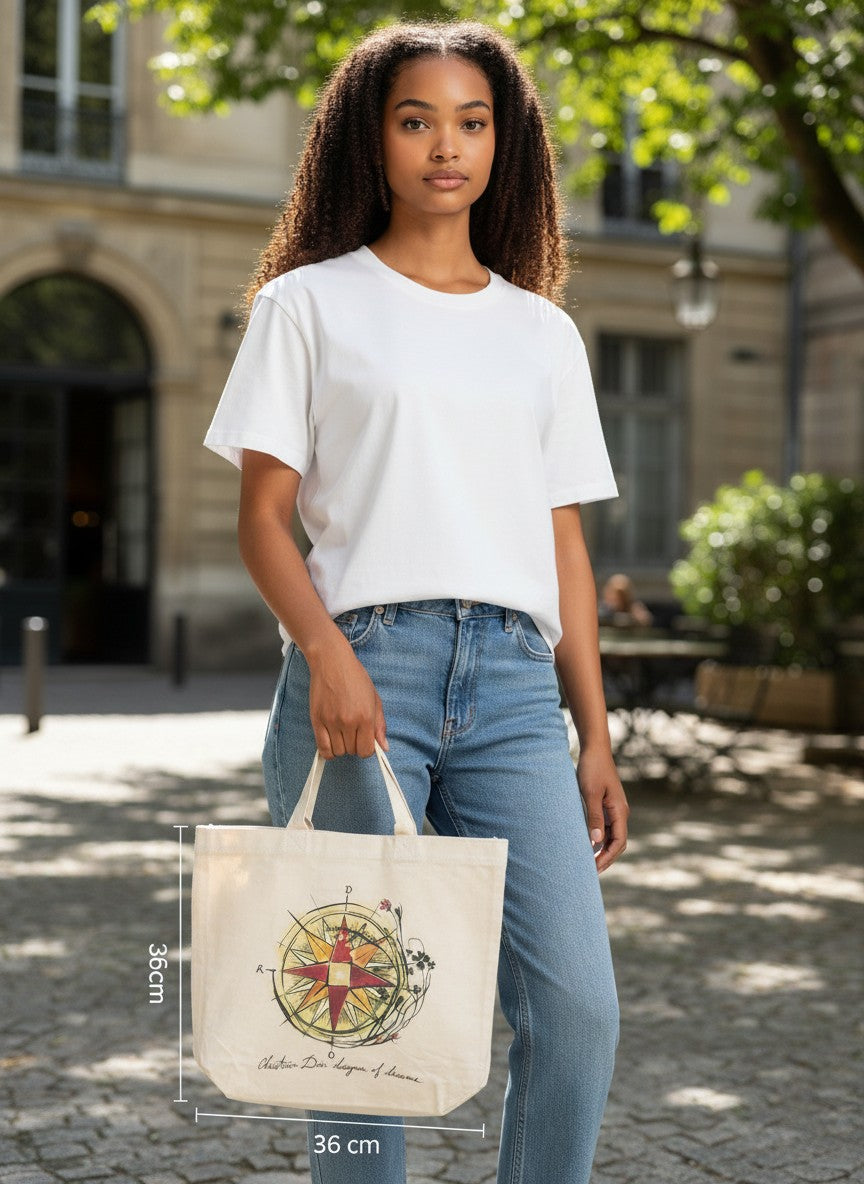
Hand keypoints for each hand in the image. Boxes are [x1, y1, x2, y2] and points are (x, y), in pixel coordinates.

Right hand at [305, 638, 388, 758]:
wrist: (332, 661)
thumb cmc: (355, 677)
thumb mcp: (374, 699)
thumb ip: (380, 725)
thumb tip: (384, 747)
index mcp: (365, 717)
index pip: (366, 751)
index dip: (366, 748)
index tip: (364, 740)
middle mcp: (348, 722)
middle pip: (352, 752)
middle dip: (354, 745)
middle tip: (353, 732)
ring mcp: (331, 722)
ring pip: (337, 751)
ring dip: (341, 746)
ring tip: (341, 733)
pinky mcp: (316, 720)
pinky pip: (322, 748)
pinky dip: (327, 750)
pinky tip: (331, 741)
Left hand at [576, 744, 628, 872]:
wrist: (594, 750)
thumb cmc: (592, 769)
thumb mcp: (590, 794)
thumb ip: (594, 817)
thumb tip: (596, 842)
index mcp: (620, 811)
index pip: (618, 842)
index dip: (608, 857)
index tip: (595, 869)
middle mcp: (620, 812)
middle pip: (617, 842)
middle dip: (606, 858)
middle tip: (591, 871)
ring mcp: (614, 809)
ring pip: (612, 836)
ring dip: (603, 850)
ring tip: (589, 862)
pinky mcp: (606, 805)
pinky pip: (606, 827)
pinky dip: (600, 839)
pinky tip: (589, 844)